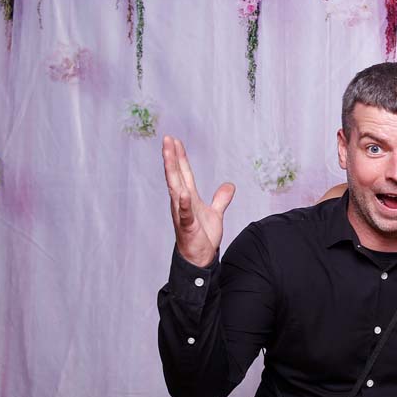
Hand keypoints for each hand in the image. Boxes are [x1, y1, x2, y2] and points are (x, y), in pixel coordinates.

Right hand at [163, 136, 234, 267]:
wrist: (199, 258)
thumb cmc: (202, 236)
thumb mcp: (215, 213)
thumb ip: (221, 199)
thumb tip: (229, 185)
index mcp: (189, 198)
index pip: (183, 173)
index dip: (179, 157)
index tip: (174, 140)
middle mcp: (182, 202)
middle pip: (176, 176)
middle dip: (171, 157)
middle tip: (167, 139)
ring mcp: (182, 213)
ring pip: (176, 189)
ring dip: (172, 172)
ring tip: (169, 155)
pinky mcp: (187, 227)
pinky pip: (184, 213)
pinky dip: (183, 204)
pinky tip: (183, 193)